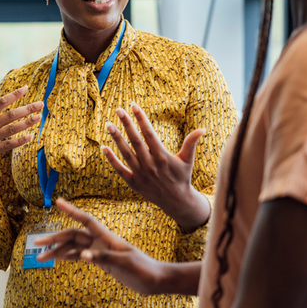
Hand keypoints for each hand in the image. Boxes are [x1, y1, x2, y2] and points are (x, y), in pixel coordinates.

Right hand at [0, 85, 42, 184]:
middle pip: (11, 114)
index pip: (1, 102)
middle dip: (27, 108)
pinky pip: (8, 145)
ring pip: (12, 129)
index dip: (14, 94)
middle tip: (41, 104)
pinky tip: (31, 136)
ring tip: (39, 117)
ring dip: (27, 123)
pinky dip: (20, 140)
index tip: (26, 88)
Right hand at [35, 198, 164, 294]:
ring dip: (58, 251)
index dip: (72, 210)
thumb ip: (104, 257)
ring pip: (74, 247)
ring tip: (41, 258)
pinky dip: (67, 256)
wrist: (153, 279)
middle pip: (73, 235)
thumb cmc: (142, 268)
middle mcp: (100, 241)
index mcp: (106, 237)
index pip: (86, 219)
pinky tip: (57, 259)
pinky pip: (79, 256)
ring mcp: (99, 250)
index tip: (58, 201)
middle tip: (37, 243)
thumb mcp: (124, 262)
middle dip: (55, 238)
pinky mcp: (100, 260)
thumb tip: (83, 255)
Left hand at [103, 103, 209, 232]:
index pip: (149, 133)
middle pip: (136, 141)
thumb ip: (191, 142)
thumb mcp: (187, 159)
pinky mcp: (133, 183)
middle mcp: (150, 164)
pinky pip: (120, 169)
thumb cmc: (182, 177)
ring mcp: (141, 174)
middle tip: (119, 110)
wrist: (177, 202)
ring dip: (116, 138)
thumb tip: (203, 129)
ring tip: (108, 124)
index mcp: (163, 156)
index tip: (133, 105)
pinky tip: (103, 148)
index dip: (141, 118)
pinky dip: (111, 159)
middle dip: (127, 124)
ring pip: (126, 153)